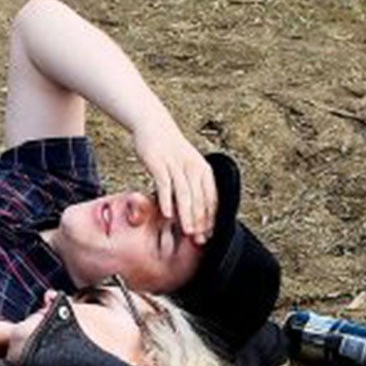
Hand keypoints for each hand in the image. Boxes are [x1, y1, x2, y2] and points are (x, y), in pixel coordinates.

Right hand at [131, 118, 215, 242]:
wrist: (154, 126)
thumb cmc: (169, 150)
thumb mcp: (186, 166)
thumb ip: (191, 186)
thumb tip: (193, 212)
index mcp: (204, 170)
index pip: (211, 198)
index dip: (211, 219)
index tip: (208, 235)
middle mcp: (193, 168)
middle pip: (200, 199)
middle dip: (201, 222)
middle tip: (199, 239)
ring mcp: (176, 165)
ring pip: (185, 194)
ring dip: (187, 215)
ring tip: (188, 232)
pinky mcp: (160, 163)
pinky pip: (165, 185)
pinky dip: (168, 200)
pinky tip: (168, 214)